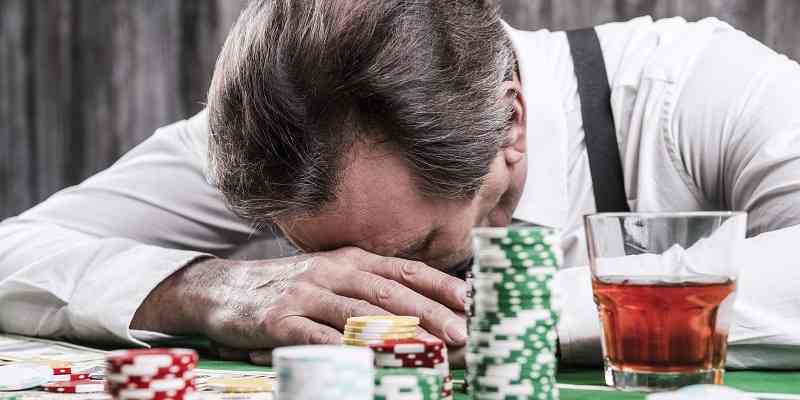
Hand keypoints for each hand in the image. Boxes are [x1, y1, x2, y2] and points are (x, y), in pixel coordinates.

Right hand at [132, 247, 467, 361]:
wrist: (222, 288)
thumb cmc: (289, 288)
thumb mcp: (331, 279)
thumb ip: (368, 290)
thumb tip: (419, 311)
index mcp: (351, 261)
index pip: (404, 270)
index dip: (439, 285)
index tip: (470, 303)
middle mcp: (332, 272)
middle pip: (388, 293)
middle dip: (428, 314)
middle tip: (459, 336)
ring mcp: (304, 294)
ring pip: (357, 314)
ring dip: (395, 334)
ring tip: (426, 352)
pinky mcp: (279, 320)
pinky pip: (315, 337)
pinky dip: (342, 350)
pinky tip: (363, 362)